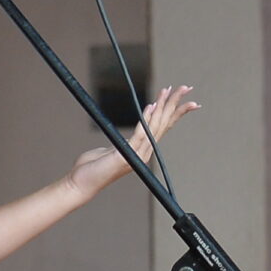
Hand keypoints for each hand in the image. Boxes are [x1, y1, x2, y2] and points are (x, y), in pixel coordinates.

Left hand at [66, 86, 199, 201]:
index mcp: (143, 151)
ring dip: (163, 106)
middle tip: (186, 87)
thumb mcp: (111, 152)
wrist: (82, 183)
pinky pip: (140, 134)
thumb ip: (121, 146)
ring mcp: (137, 156)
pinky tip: (151, 105)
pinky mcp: (126, 155)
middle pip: (164, 123)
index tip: (188, 101)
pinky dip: (146, 119)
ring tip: (169, 90)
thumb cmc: (93, 168)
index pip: (164, 128)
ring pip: (155, 126)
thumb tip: (122, 142)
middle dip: (175, 103)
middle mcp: (144, 153)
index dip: (176, 113)